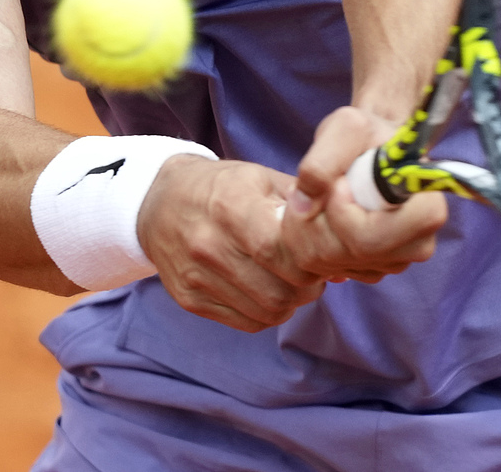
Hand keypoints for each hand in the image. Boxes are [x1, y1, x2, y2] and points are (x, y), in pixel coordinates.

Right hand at [135, 155, 325, 332]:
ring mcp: (197, 277)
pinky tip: (266, 288)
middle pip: (279, 291)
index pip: (279, 251)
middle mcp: (208, 245)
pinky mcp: (190, 300)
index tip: (319, 255)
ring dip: (291, 302)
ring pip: (268, 312)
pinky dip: (267, 312)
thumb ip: (304, 209)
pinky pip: (247, 322)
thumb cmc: (221, 187)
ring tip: (291, 281)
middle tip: (312, 273)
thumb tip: (343, 253)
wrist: (158, 203)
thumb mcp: (261, 178)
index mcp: (229, 206)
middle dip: (308, 287)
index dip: (310, 261)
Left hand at [282, 105, 447, 282]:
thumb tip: (304, 204)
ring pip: (330, 263)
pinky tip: (318, 214)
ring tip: (316, 195)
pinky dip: (307, 241)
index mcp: (426, 211)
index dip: (343, 214)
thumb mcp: (346, 127)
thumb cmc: (368, 135)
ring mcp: (392, 262)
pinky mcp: (369, 269)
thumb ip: (323, 160)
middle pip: (348, 254)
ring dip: (306, 227)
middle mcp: (415, 246)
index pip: (373, 238)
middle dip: (317, 219)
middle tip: (317, 187)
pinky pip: (324, 268)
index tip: (337, 183)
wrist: (372, 147)